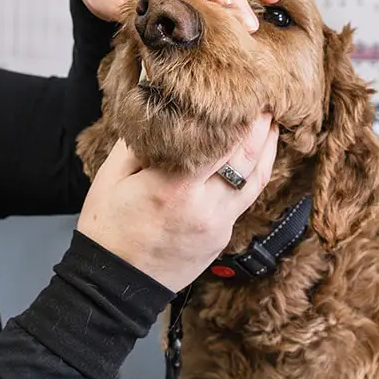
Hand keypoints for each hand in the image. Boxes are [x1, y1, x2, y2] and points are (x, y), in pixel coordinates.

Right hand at [76, 114, 279, 290]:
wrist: (115, 286)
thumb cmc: (107, 230)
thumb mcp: (111, 177)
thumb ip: (141, 141)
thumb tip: (162, 110)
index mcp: (174, 186)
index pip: (222, 141)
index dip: (240, 115)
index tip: (246, 91)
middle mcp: (204, 206)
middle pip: (246, 158)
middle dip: (259, 127)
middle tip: (267, 100)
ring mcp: (218, 226)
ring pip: (255, 181)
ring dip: (266, 150)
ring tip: (270, 125)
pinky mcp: (221, 239)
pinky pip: (245, 201)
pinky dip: (254, 175)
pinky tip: (254, 159)